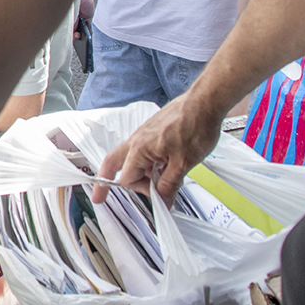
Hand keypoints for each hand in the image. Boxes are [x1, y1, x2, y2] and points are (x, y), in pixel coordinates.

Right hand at [95, 91, 222, 204]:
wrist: (205, 103)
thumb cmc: (195, 125)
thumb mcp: (184, 164)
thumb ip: (169, 185)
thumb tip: (162, 200)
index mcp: (139, 149)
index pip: (128, 179)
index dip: (144, 191)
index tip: (161, 195)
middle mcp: (137, 140)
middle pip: (112, 163)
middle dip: (105, 181)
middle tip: (99, 198)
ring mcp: (144, 134)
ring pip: (131, 158)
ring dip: (141, 172)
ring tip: (160, 178)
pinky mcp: (153, 131)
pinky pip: (144, 150)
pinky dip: (149, 162)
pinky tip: (166, 165)